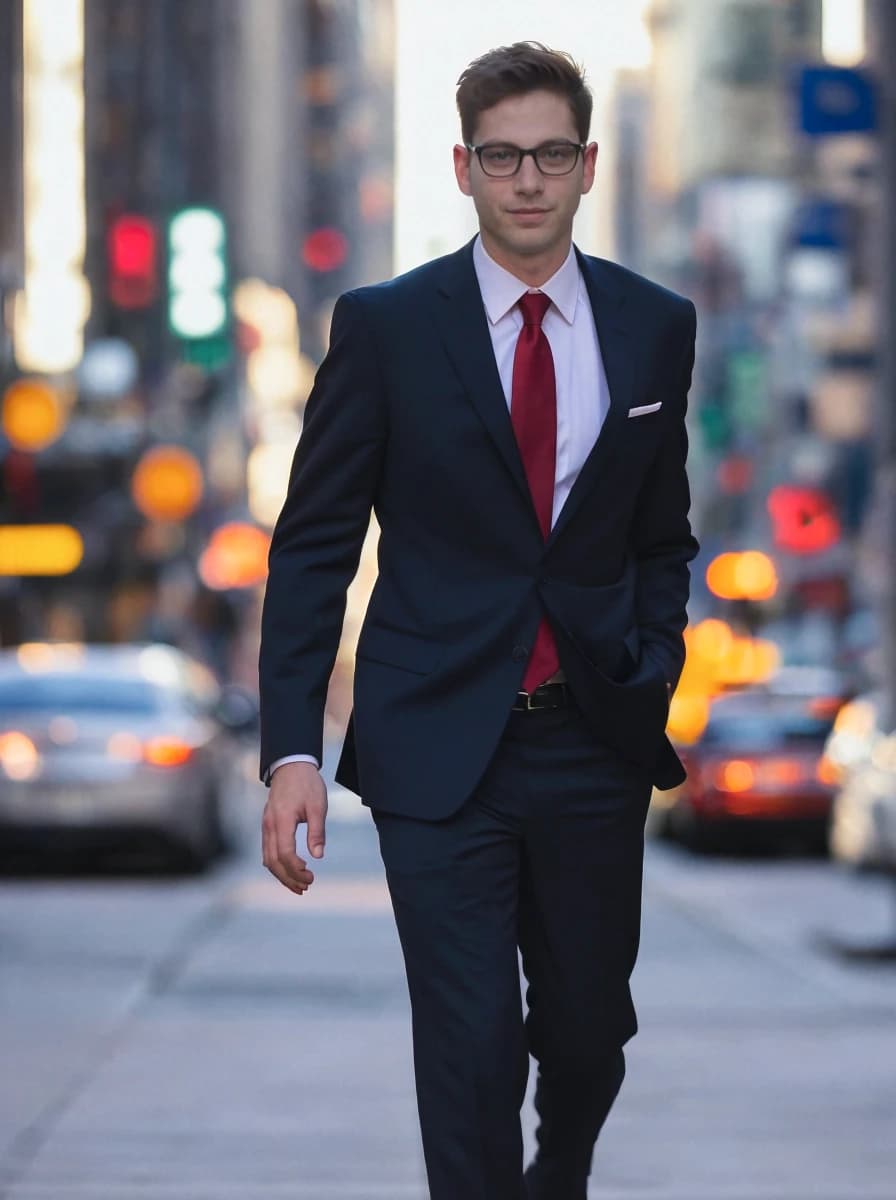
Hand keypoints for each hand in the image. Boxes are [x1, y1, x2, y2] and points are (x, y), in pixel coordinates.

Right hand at [261, 761, 327, 894]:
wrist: (291, 765)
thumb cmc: (307, 784)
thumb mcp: (318, 806)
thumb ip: (317, 831)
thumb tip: (318, 855)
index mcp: (282, 820)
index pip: (285, 854)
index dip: (296, 869)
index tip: (311, 875)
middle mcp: (269, 826)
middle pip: (273, 862)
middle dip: (289, 878)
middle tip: (306, 887)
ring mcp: (266, 826)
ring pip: (268, 859)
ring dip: (282, 875)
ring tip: (299, 886)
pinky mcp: (267, 825)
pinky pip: (267, 851)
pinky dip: (276, 864)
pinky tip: (288, 870)